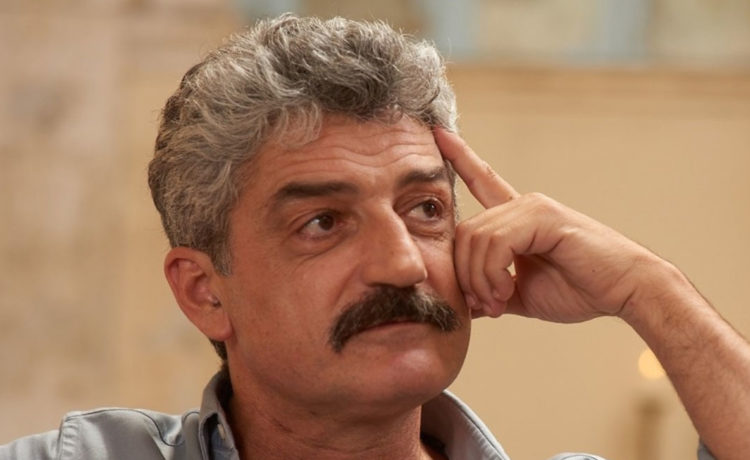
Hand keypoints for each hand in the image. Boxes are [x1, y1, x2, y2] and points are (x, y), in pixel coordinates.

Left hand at [435, 128, 662, 322]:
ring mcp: (533, 207)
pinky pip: (496, 243)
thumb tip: (462, 303)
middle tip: (485, 305)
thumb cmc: (579, 290)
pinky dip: (493, 273)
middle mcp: (523, 205)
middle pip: (464, 231)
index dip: (460, 157)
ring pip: (476, 238)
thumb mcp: (521, 294)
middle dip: (465, 275)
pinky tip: (507, 291)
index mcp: (517, 218)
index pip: (482, 180)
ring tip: (498, 302)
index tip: (437, 133)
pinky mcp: (543, 217)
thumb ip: (491, 291)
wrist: (624, 293)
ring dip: (480, 280)